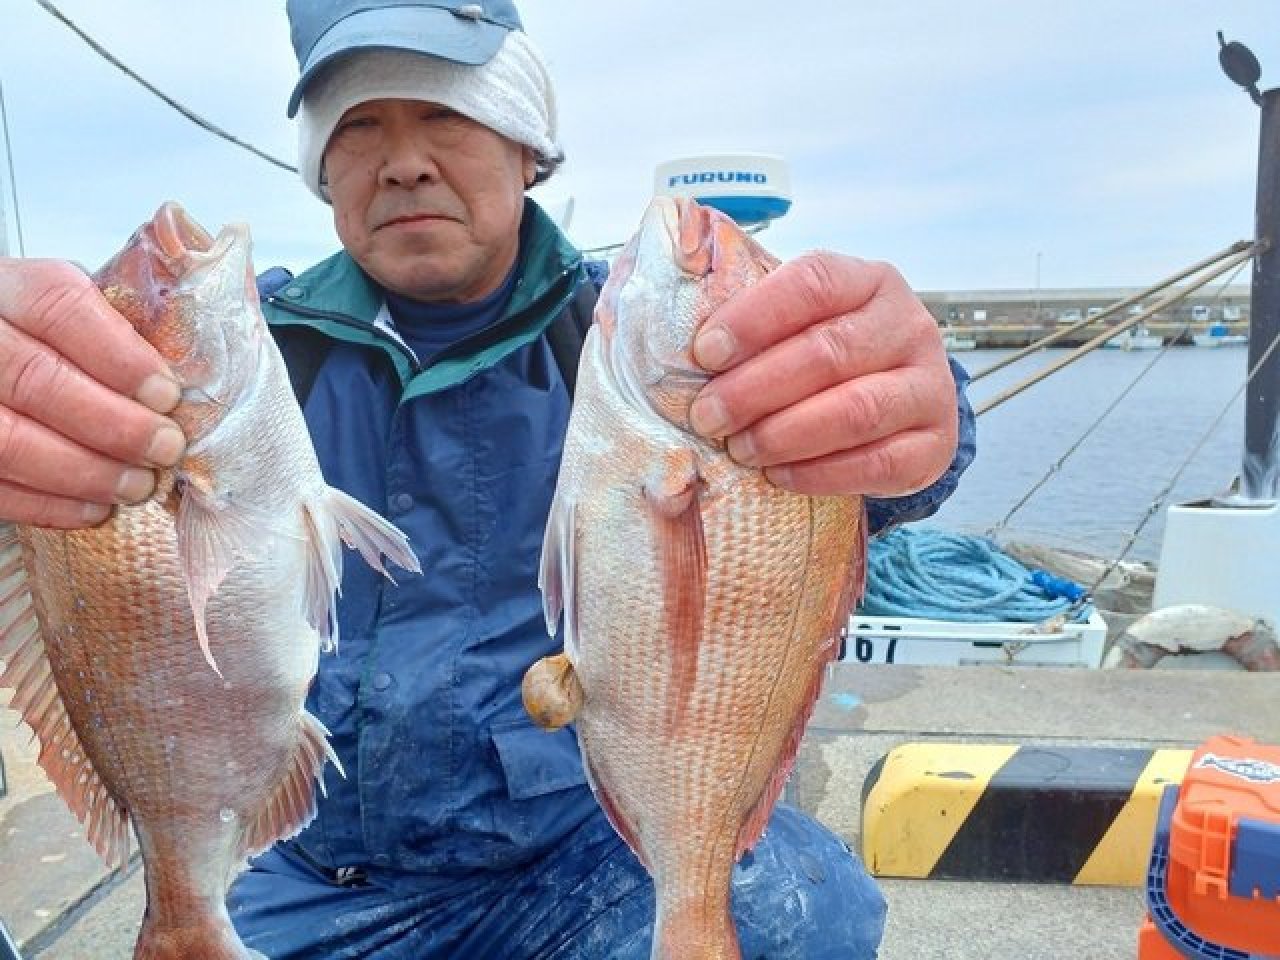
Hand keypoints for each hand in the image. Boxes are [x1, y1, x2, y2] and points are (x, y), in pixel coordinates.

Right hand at [0, 259, 184, 527]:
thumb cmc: (45, 341)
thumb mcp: (77, 316)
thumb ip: (116, 333)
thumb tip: (191, 376)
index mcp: (9, 289)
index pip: (60, 307)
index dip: (120, 356)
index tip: (167, 394)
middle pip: (36, 380)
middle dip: (115, 425)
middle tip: (165, 448)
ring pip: (9, 441)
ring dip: (85, 472)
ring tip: (137, 485)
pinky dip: (47, 504)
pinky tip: (93, 507)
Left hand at [689, 252, 957, 497]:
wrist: (894, 406)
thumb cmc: (823, 357)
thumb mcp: (796, 323)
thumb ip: (748, 316)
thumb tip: (665, 324)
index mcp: (870, 281)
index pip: (813, 283)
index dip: (754, 318)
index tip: (704, 353)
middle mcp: (909, 326)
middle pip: (828, 352)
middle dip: (755, 388)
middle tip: (706, 417)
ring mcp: (929, 386)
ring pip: (855, 410)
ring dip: (785, 434)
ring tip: (739, 450)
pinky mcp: (934, 443)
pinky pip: (878, 464)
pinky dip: (821, 474)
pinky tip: (778, 475)